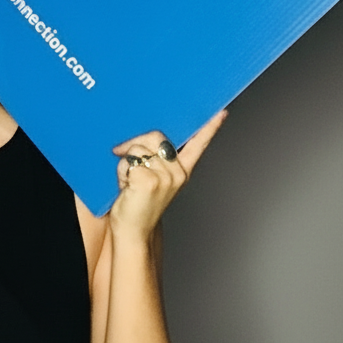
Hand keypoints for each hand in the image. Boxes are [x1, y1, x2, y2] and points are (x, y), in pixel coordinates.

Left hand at [109, 109, 225, 237]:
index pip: (198, 145)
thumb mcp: (150, 176)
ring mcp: (165, 177)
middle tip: (123, 155)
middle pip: (155, 136)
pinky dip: (121, 171)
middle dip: (135, 142)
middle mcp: (177, 173)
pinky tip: (126, 186)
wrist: (132, 230)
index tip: (221, 112)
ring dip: (126, 161)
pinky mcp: (150, 180)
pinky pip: (128, 160)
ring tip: (129, 181)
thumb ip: (154, 157)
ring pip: (138, 148)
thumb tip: (143, 138)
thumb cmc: (137, 202)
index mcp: (180, 171)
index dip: (209, 128)